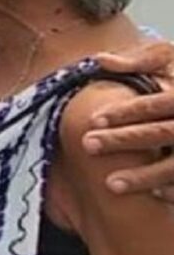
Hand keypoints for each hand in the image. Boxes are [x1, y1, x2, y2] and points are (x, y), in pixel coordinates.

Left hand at [85, 41, 173, 198]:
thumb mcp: (168, 58)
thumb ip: (139, 60)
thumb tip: (99, 59)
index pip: (153, 104)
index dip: (124, 112)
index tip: (93, 120)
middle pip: (159, 133)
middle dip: (123, 140)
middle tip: (88, 145)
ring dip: (144, 176)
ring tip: (110, 184)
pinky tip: (152, 196)